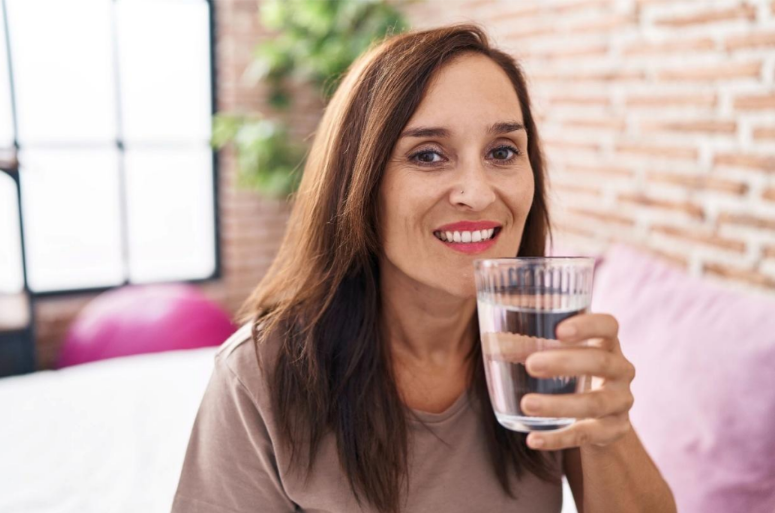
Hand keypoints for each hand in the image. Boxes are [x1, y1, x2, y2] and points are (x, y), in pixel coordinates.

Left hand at [521, 313, 634, 450]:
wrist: (602, 414)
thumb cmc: (574, 370)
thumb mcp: (560, 353)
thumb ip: (531, 344)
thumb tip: (491, 341)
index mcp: (607, 342)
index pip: (608, 326)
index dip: (588, 325)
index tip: (559, 329)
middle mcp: (621, 369)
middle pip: (600, 362)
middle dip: (565, 363)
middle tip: (531, 365)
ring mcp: (620, 401)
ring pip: (593, 403)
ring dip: (558, 404)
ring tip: (527, 404)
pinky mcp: (614, 430)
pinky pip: (585, 435)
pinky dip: (557, 438)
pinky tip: (533, 439)